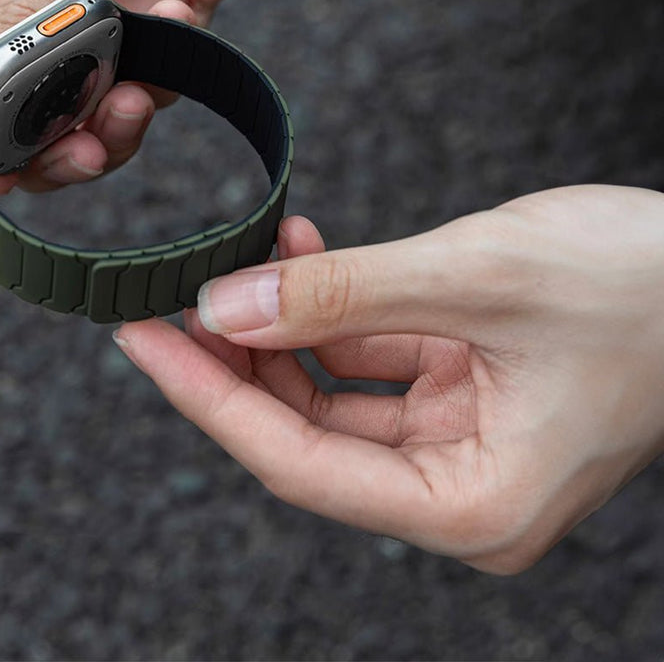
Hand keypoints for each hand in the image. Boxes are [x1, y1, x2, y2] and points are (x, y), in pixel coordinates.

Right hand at [0, 0, 296, 186]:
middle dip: (36, 150)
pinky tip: (185, 10)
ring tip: (130, 103)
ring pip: (73, 121)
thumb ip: (34, 8)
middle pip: (0, 118)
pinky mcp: (153, 18)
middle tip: (78, 151)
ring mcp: (86, 15)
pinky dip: (163, 81)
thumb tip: (5, 112)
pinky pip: (146, 87)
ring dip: (101, 135)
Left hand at [113, 185, 663, 572]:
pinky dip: (327, 305)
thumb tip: (226, 306)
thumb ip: (342, 296)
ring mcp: (455, 436)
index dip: (207, 399)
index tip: (141, 341)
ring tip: (243, 254)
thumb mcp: (475, 279)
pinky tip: (300, 251)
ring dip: (280, 321)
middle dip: (233, 359)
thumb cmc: (642, 287)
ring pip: (327, 391)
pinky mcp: (458, 386)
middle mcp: (456, 486)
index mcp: (470, 505)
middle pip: (302, 432)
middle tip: (166, 297)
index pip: (296, 464)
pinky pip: (366, 353)